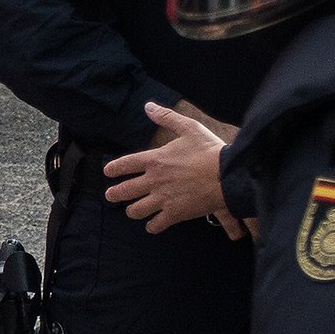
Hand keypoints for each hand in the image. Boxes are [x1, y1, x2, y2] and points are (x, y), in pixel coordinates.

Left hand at [104, 100, 241, 237]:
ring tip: (132, 211)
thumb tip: (148, 107)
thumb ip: (167, 117)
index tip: (108, 172)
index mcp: (155, 159)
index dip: (114, 168)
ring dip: (132, 211)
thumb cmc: (209, 150)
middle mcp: (154, 180)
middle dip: (114, 194)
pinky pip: (156, 224)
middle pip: (125, 191)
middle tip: (110, 196)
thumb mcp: (189, 127)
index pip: (126, 164)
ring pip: (136, 210)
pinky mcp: (174, 213)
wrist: (226, 175)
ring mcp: (163, 198)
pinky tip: (152, 225)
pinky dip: (152, 226)